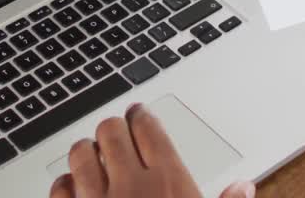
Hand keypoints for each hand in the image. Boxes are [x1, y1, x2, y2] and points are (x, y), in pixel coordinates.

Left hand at [51, 103, 254, 197]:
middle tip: (118, 133)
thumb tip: (244, 188)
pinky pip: (60, 187)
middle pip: (111, 130)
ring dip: (87, 150)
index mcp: (168, 182)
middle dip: (114, 129)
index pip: (148, 127)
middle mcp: (130, 186)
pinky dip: (66, 183)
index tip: (139, 116)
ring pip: (81, 152)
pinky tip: (75, 187)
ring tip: (94, 154)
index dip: (142, 116)